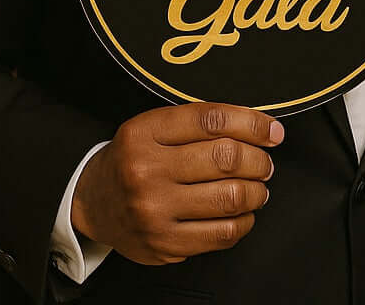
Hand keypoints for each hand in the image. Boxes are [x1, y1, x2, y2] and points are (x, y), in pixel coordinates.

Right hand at [71, 102, 282, 264]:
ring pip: (230, 197)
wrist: (92, 200)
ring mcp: (154, 211)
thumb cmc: (137, 157)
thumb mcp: (156, 125)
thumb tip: (261, 126)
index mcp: (146, 133)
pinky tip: (243, 212)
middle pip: (227, 158)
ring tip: (257, 187)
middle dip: (259, 160)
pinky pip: (222, 234)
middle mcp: (147, 172)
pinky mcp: (163, 244)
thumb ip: (202, 121)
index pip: (214, 121)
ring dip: (257, 191)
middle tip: (265, 163)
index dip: (254, 124)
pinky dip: (244, 221)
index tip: (273, 132)